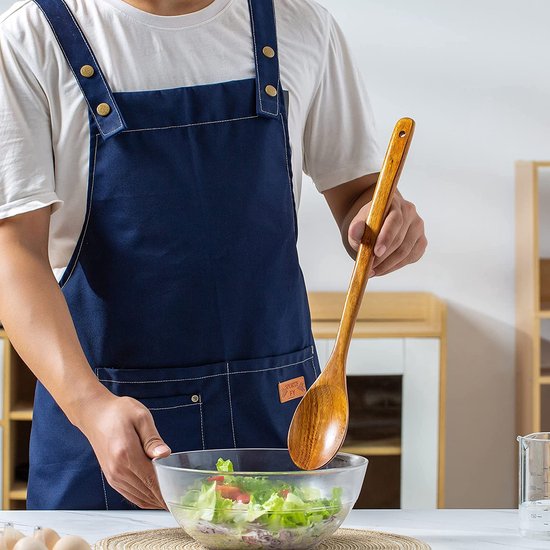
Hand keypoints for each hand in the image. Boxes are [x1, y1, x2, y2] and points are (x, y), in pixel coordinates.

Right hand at [76, 393, 170, 508]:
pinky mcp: (111, 477)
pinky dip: (143, 499)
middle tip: (180, 498)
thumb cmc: (119, 412)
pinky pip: (130, 495)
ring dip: (154, 501)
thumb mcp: (140, 417)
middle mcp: (118, 470)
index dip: (167, 489)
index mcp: (127, 454)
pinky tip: (154, 497)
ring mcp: (113, 476)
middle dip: (164, 497)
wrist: (95, 414)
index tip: (180, 493)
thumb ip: (153, 439)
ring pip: (138, 497)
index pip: (152, 479)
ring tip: (171, 500)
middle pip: (146, 491)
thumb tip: (165, 455)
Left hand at [348, 191, 426, 276]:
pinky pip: (411, 258)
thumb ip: (356, 228)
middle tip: (369, 268)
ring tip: (372, 271)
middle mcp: (410, 213)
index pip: (395, 220)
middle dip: (383, 257)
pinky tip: (382, 269)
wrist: (377, 221)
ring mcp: (418, 227)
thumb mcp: (358, 223)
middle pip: (400, 239)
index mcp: (394, 203)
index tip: (376, 252)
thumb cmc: (368, 222)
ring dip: (388, 265)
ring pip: (406, 252)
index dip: (386, 237)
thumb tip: (354, 232)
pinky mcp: (421, 241)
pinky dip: (395, 266)